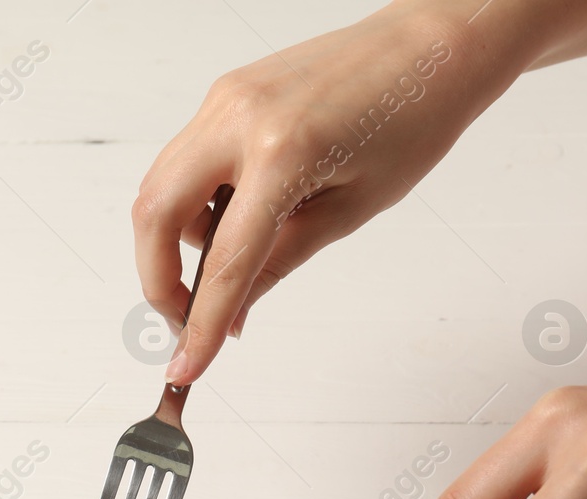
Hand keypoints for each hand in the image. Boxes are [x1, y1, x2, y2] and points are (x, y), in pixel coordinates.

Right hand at [132, 0, 586, 385]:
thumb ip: (280, 262)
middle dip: (158, 278)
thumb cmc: (413, 118)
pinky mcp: (224, 93)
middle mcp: (239, 118)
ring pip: (159, 187)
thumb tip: (233, 315)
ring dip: (174, 240)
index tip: (186, 367)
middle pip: (154, 215)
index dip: (201, 322)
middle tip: (187, 318)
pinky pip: (184, 161)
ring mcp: (224, 99)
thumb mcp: (351, 209)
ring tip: (231, 261)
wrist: (432, 44)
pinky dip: (193, 203)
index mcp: (285, 151)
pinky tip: (239, 217)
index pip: (224, 259)